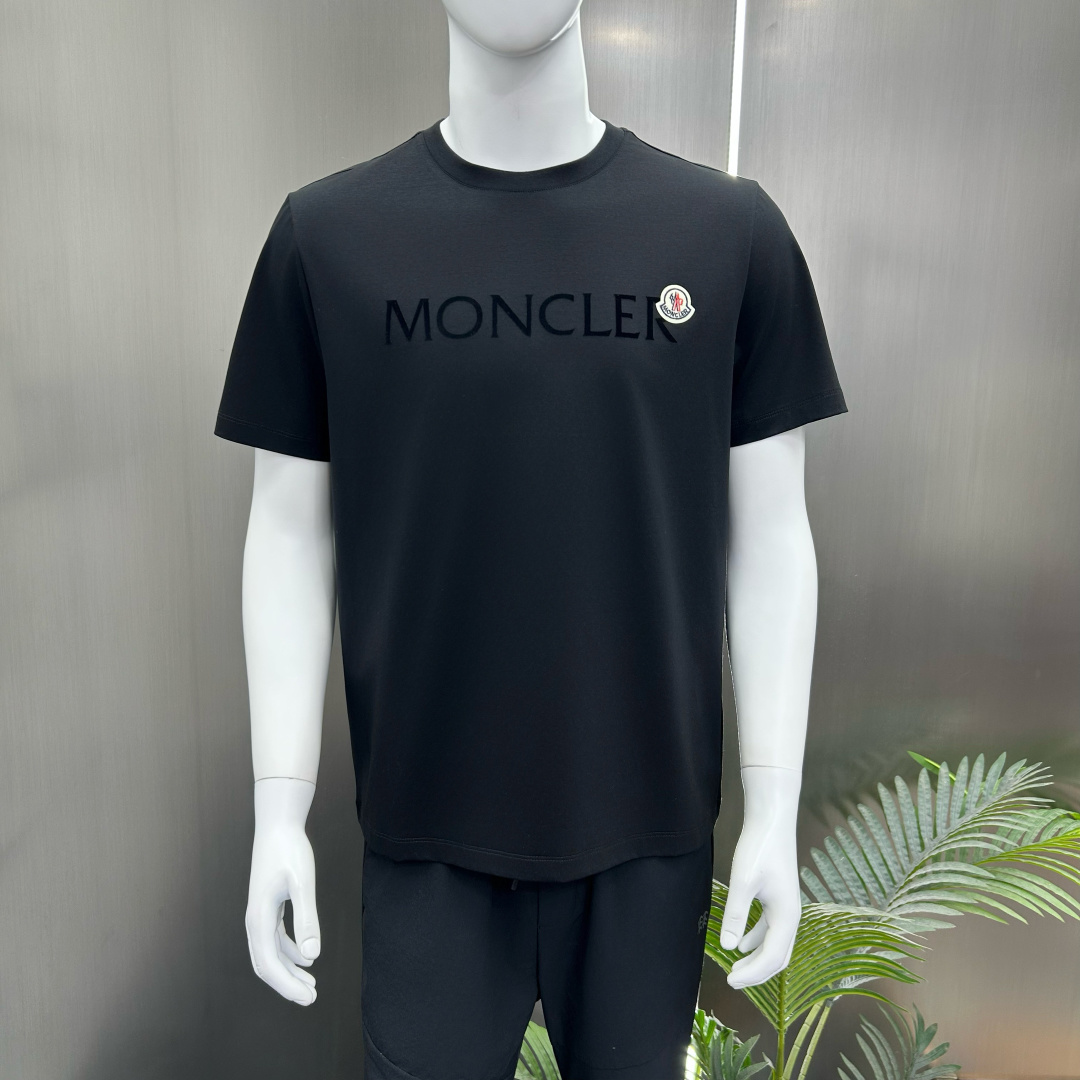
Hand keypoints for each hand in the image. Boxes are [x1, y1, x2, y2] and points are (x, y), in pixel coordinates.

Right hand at [245, 777, 321, 1004]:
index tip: (307, 998)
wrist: (278, 826)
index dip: (287, 985)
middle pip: (266, 964)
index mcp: (259, 919)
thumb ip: (307, 917)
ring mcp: (259, 914)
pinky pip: (274, 939)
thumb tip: (312, 955)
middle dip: (287, 984)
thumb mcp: (302, 883)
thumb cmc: (290, 851)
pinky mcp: (267, 907)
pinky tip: (306, 958)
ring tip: (311, 985)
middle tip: (311, 998)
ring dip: (288, 971)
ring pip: (270, 954)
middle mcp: (254, 921)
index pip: (269, 964)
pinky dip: (289, 952)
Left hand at [719, 765, 801, 989]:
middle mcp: (791, 916)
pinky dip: (757, 940)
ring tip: (735, 967)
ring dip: (757, 958)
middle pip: (778, 957)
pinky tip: (740, 943)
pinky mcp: (777, 898)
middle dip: (757, 972)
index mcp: (787, 916)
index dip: (752, 974)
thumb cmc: (759, 848)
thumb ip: (737, 915)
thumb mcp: (743, 881)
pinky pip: (770, 929)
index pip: (771, 958)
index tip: (729, 981)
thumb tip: (729, 947)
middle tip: (732, 980)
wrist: (771, 819)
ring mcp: (786, 907)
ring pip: (775, 944)